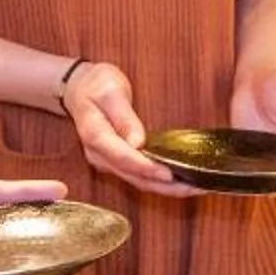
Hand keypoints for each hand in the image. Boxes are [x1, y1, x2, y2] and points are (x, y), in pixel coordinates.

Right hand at [57, 59, 198, 196]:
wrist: (79, 89)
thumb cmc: (95, 85)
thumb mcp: (110, 91)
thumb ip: (123, 116)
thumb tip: (137, 142)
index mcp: (95, 136)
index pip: (123, 158)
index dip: (147, 168)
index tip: (169, 174)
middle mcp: (100, 156)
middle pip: (135, 178)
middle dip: (166, 186)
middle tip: (195, 187)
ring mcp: (108, 162)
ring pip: (140, 182)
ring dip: (168, 189)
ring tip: (196, 188)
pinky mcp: (118, 162)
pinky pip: (141, 177)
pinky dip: (162, 183)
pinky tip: (184, 181)